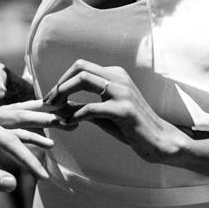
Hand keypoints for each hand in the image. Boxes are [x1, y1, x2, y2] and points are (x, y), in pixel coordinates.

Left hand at [0, 100, 65, 191]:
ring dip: (39, 117)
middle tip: (70, 120)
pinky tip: (42, 130)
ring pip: (16, 115)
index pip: (10, 141)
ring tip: (64, 119)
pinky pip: (8, 122)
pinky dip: (26, 124)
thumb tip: (12, 184)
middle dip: (45, 120)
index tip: (43, 176)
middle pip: (19, 116)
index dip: (28, 159)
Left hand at [44, 60, 186, 163]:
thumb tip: (58, 106)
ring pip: (84, 80)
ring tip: (54, 109)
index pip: (81, 66)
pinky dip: (76, 115)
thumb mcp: (102, 114)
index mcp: (115, 75)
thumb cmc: (130, 127)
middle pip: (80, 68)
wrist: (159, 141)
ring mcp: (122, 92)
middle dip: (59, 84)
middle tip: (48, 102)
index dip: (62, 80)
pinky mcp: (125, 110)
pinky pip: (92, 107)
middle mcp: (118, 78)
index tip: (51, 97)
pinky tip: (69, 124)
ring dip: (63, 93)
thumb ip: (82, 107)